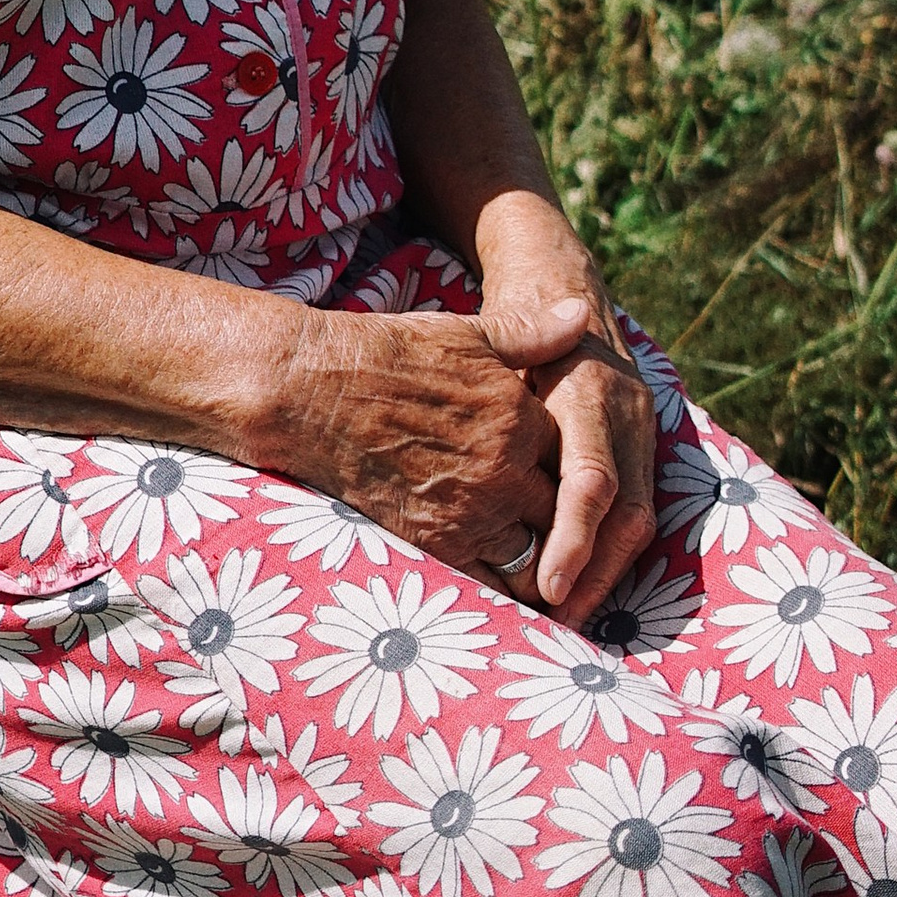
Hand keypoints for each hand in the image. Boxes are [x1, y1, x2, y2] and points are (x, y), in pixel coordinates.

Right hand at [278, 307, 563, 587]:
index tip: (560, 466)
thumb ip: (531, 333)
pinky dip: (502, 584)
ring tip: (539, 558)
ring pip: (534, 556)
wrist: (316, 391)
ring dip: (539, 557)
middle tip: (561, 522)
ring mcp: (471, 513)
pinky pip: (491, 583)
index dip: (568, 462)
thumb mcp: (467, 334)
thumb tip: (580, 312)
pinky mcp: (436, 544)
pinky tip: (502, 579)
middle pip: (560, 511)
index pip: (573, 456)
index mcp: (520, 417)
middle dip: (561, 516)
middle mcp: (504, 471)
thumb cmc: (391, 354)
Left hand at [478, 270, 658, 627]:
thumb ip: (498, 386)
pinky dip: (615, 547)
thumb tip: (482, 442)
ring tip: (568, 614)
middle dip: (595, 574)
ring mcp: (640, 425)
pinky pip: (638, 504)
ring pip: (639, 516)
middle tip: (557, 622)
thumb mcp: (496, 336)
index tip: (549, 589)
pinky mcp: (641, 438)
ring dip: (608, 570)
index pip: (590, 482)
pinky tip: (585, 578)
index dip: (573, 540)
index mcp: (587, 389)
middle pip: (626, 513)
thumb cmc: (508, 311)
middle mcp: (624, 411)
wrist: (557, 272)